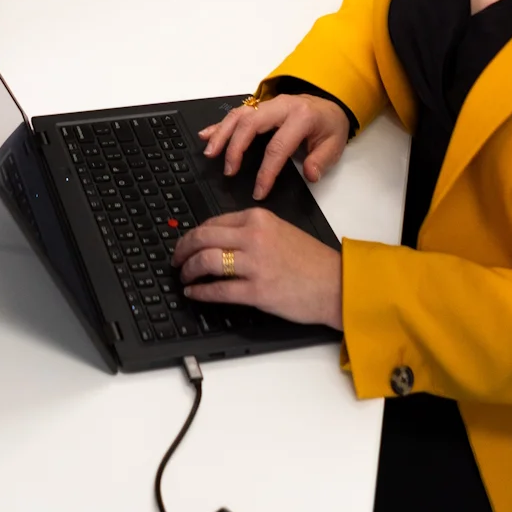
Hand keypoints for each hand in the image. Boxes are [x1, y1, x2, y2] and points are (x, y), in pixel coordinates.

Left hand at [172, 208, 343, 328]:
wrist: (335, 285)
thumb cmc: (311, 261)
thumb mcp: (280, 231)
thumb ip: (251, 231)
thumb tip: (218, 241)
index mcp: (258, 218)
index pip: (213, 222)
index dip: (194, 235)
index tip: (186, 244)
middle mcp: (253, 236)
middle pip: (202, 238)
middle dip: (182, 250)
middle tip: (176, 260)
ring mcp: (254, 264)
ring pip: (205, 261)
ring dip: (187, 271)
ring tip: (184, 277)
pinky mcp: (256, 291)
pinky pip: (217, 290)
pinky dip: (199, 292)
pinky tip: (193, 294)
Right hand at [198, 93, 350, 200]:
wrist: (328, 105)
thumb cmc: (328, 126)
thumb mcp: (334, 145)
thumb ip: (321, 160)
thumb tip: (309, 175)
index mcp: (301, 117)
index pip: (278, 146)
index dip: (266, 170)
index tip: (259, 191)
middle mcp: (281, 106)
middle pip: (251, 124)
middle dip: (236, 148)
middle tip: (229, 170)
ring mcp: (268, 104)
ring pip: (239, 115)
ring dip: (222, 134)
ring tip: (210, 153)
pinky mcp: (259, 106)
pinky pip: (236, 113)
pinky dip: (219, 124)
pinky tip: (206, 135)